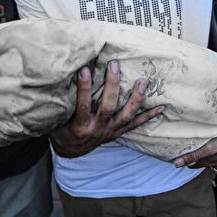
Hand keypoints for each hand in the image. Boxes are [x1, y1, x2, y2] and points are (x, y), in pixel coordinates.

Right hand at [50, 60, 164, 157]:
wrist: (70, 151)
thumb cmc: (60, 129)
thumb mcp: (55, 118)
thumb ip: (60, 103)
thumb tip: (56, 79)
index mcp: (79, 126)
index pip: (82, 106)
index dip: (84, 88)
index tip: (84, 70)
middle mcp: (97, 129)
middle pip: (108, 106)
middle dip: (112, 84)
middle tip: (114, 64)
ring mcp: (109, 131)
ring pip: (126, 115)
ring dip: (135, 98)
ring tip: (143, 81)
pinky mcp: (117, 132)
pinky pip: (135, 124)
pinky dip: (148, 115)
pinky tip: (161, 106)